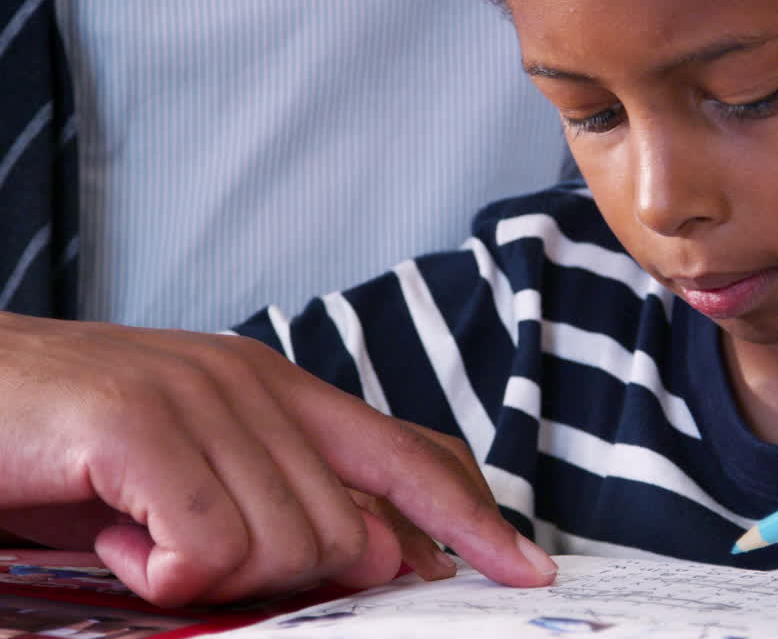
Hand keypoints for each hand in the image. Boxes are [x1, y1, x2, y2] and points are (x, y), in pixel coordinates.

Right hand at [0, 312, 556, 606]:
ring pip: (284, 548)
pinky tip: (118, 541)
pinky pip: (208, 550)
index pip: (409, 455)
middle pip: (348, 533)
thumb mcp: (198, 477)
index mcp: (282, 391)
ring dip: (203, 574)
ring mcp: (201, 398)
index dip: (473, 518)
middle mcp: (256, 384)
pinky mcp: (139, 424)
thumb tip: (393, 554)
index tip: (525, 571)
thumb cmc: (69, 446)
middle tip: (186, 555)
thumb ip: (292, 504)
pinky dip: (160, 575)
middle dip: (280, 576)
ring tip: (138, 534)